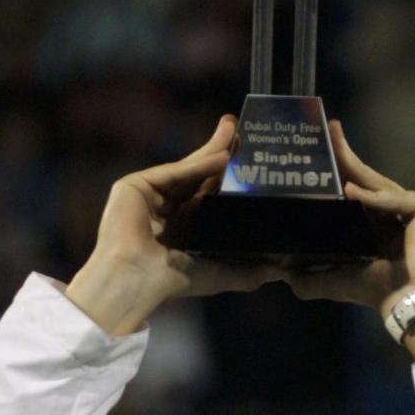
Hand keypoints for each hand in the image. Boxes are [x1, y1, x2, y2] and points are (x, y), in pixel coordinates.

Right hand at [66, 117, 279, 334]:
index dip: (227, 177)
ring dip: (211, 150)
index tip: (249, 160)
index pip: (207, 194)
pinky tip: (221, 157)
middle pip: (198, 174)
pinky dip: (198, 165)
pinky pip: (174, 172)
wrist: (137, 281)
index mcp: (180, 227)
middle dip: (220, 152)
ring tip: (234, 132)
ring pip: (186, 168)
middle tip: (242, 133)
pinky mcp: (135, 186)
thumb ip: (248, 272)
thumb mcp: (219, 274)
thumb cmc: (171, 282)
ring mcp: (148, 195)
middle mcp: (164, 208)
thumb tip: (279, 270)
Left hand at [285, 121, 414, 319]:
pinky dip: (372, 197)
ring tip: (332, 145)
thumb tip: (277, 273)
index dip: (339, 172)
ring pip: (380, 184)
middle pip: (368, 181)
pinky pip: (395, 198)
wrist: (406, 302)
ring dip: (353, 166)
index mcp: (382, 226)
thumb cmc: (375, 291)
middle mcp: (402, 213)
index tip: (322, 150)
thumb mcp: (332, 279)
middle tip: (328, 131)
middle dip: (345, 157)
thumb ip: (306, 277)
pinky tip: (348, 190)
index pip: (358, 192)